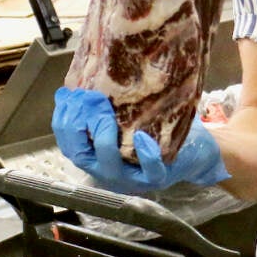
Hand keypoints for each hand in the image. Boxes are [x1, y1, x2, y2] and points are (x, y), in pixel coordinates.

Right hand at [51, 87, 230, 194]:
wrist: (193, 148)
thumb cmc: (153, 128)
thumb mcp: (123, 114)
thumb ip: (102, 104)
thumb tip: (79, 78)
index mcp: (94, 153)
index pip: (67, 141)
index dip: (63, 119)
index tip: (70, 95)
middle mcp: (106, 168)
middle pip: (78, 154)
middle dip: (78, 126)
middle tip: (90, 100)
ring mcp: (129, 177)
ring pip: (107, 164)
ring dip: (103, 138)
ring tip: (107, 115)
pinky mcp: (155, 178)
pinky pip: (147, 170)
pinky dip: (143, 153)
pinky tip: (142, 136)